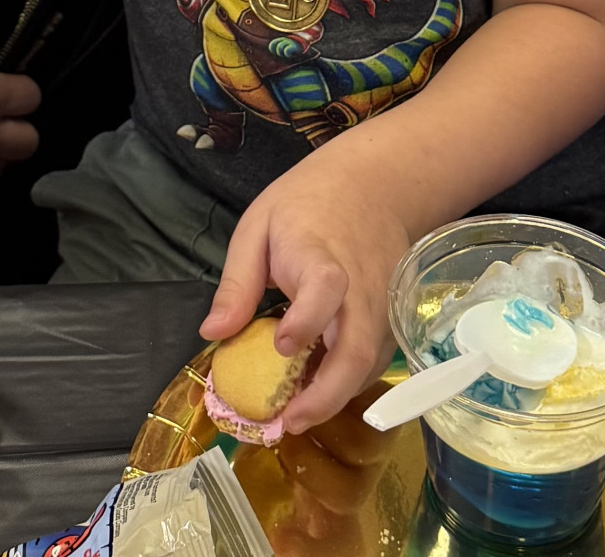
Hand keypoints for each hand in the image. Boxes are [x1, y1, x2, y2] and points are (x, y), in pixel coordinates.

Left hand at [199, 142, 409, 429]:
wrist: (375, 184)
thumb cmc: (306, 203)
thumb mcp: (258, 227)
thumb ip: (237, 283)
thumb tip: (211, 335)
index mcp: (321, 256)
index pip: (326, 288)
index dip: (308, 320)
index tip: (283, 346)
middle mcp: (361, 289)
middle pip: (357, 347)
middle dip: (327, 393)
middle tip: (290, 421)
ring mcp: (383, 307)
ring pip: (369, 364)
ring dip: (337, 396)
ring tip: (296, 414)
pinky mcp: (393, 320)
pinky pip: (374, 360)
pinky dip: (349, 381)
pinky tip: (318, 389)